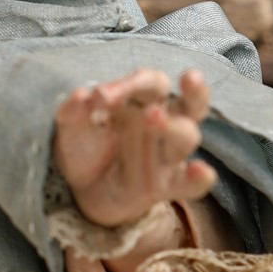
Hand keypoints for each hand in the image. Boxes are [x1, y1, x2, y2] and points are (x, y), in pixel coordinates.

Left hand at [51, 67, 216, 230]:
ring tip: (152, 118)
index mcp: (144, 100)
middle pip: (191, 103)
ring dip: (172, 127)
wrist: (81, 189)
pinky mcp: (168, 185)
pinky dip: (200, 178)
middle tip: (180, 84)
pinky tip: (200, 171)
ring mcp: (168, 154)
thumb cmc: (85, 146)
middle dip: (191, 92)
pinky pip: (193, 184)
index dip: (131, 84)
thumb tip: (81, 95)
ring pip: (188, 136)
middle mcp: (165, 122)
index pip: (152, 82)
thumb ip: (74, 111)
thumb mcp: (72, 127)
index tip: (100, 97)